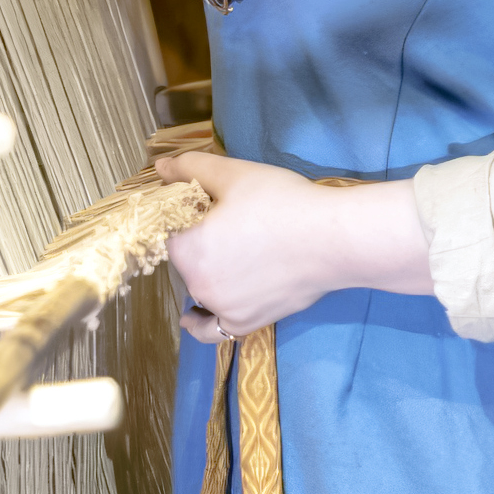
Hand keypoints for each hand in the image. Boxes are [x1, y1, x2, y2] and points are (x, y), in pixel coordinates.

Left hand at [160, 148, 434, 339]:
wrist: (332, 240)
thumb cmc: (282, 203)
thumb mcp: (234, 174)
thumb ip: (191, 168)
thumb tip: (160, 166)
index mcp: (186, 248)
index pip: (170, 229)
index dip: (188, 213)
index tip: (212, 205)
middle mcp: (197, 284)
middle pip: (186, 259)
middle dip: (200, 242)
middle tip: (234, 223)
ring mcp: (221, 308)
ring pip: (199, 288)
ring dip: (206, 273)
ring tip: (231, 254)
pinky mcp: (245, 323)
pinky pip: (212, 328)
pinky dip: (201, 321)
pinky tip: (193, 317)